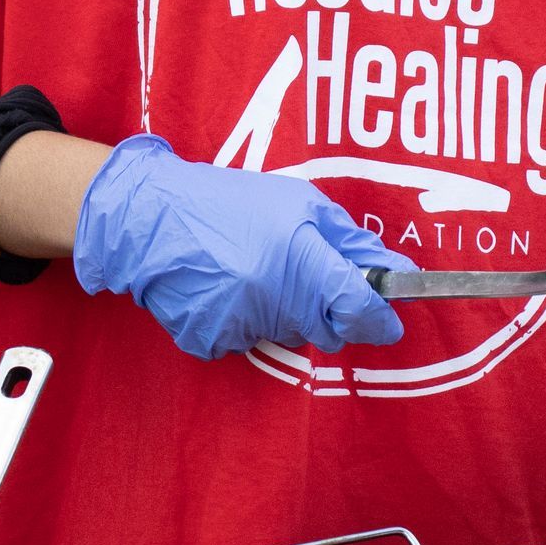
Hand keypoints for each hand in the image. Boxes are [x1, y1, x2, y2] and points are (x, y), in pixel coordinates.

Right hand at [74, 135, 407, 360]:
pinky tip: (228, 289)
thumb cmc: (230, 202)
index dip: (380, 318)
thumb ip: (349, 241)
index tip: (390, 320)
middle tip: (307, 279)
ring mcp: (238, 322)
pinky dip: (247, 322)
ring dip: (286, 314)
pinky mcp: (209, 340)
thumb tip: (392, 270)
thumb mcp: (299, 202)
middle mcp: (270, 296)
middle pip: (328, 332)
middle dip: (330, 313)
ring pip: (288, 337)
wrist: (153, 216)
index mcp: (297, 256)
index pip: (357, 306)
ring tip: (256, 272)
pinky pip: (248, 343)